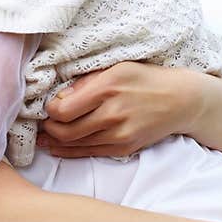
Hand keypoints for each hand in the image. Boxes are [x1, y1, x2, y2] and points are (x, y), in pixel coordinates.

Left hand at [38, 62, 201, 158]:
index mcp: (107, 88)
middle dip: (48, 127)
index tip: (48, 105)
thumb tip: (59, 97)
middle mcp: (112, 113)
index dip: (49, 110)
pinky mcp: (124, 148)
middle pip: (65, 130)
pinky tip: (56, 147)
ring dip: (55, 141)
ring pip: (75, 144)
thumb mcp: (116, 68)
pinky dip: (69, 152)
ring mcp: (119, 134)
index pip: (63, 110)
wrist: (180, 100)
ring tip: (44, 135)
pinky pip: (89, 153)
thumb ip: (85, 82)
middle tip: (42, 121)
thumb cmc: (145, 79)